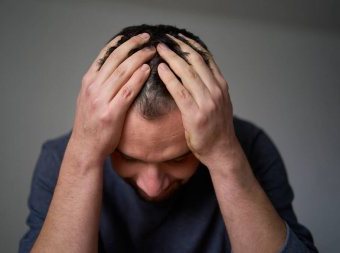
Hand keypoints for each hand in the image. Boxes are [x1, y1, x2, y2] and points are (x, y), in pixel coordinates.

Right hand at [70, 33, 154, 165]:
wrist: (85, 147)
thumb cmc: (90, 123)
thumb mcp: (89, 98)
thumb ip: (100, 83)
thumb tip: (116, 68)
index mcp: (88, 81)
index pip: (106, 55)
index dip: (122, 43)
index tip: (134, 36)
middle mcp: (93, 87)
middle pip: (116, 59)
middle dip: (133, 46)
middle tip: (147, 38)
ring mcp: (101, 100)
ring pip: (123, 72)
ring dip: (139, 58)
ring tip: (151, 51)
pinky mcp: (111, 113)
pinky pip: (127, 91)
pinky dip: (138, 78)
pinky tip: (147, 70)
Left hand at [156, 34, 237, 165]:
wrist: (222, 150)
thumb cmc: (217, 127)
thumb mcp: (219, 102)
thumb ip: (209, 86)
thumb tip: (195, 72)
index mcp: (221, 85)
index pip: (205, 58)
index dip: (190, 46)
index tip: (178, 37)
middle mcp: (216, 91)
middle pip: (196, 62)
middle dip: (179, 48)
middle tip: (165, 40)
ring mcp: (207, 102)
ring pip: (187, 73)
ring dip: (172, 59)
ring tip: (159, 49)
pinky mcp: (195, 114)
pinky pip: (180, 92)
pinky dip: (170, 78)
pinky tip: (161, 69)